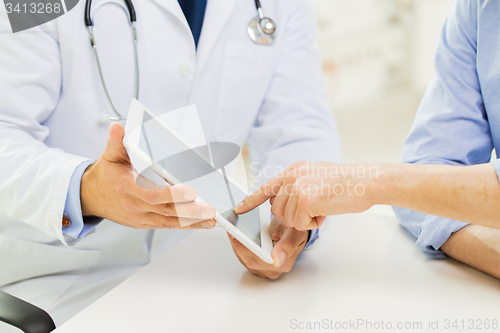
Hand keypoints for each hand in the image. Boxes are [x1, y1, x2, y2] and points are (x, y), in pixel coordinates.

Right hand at [80, 123, 216, 229]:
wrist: (91, 197)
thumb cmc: (105, 175)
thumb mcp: (110, 156)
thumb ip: (117, 142)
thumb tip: (118, 127)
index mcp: (128, 189)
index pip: (153, 195)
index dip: (173, 195)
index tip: (191, 191)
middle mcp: (135, 207)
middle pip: (166, 211)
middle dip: (190, 211)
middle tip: (209, 210)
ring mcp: (141, 217)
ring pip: (169, 221)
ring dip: (192, 221)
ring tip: (211, 219)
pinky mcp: (145, 223)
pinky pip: (167, 225)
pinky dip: (185, 225)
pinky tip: (201, 223)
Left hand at [228, 217, 307, 279]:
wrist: (292, 233)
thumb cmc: (294, 232)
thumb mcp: (294, 233)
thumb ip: (287, 245)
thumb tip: (277, 260)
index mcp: (283, 264)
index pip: (259, 260)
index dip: (246, 249)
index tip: (237, 236)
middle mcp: (272, 270)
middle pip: (248, 260)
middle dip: (238, 244)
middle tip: (232, 228)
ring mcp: (263, 270)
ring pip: (243, 258)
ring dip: (236, 244)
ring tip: (232, 229)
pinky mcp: (255, 266)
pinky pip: (243, 257)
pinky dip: (238, 245)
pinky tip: (236, 234)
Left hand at [234, 161, 375, 229]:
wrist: (367, 181)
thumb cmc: (347, 183)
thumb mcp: (317, 178)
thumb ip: (298, 188)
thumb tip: (284, 205)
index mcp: (294, 169)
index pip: (267, 187)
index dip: (251, 200)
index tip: (238, 209)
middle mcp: (292, 175)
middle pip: (277, 209)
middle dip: (294, 216)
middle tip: (316, 207)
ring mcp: (297, 186)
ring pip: (288, 219)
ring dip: (305, 219)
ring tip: (323, 206)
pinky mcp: (304, 198)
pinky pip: (300, 224)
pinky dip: (313, 223)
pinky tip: (326, 210)